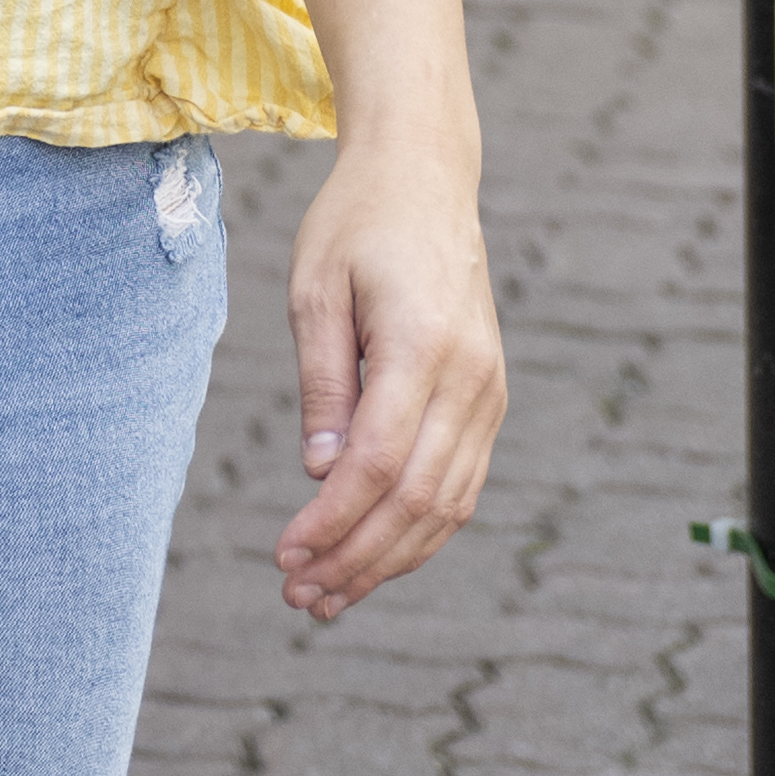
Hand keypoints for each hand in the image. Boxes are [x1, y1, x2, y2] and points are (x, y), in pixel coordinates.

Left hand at [279, 140, 502, 620]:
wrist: (425, 178)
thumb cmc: (356, 225)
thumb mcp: (316, 289)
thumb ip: (323, 384)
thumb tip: (321, 475)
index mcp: (423, 346)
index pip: (378, 464)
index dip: (331, 523)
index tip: (285, 556)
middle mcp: (471, 378)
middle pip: (417, 499)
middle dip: (356, 559)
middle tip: (298, 597)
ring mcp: (489, 392)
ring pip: (447, 504)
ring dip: (387, 559)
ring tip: (328, 596)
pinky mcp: (489, 399)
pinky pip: (462, 484)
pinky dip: (420, 531)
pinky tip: (373, 557)